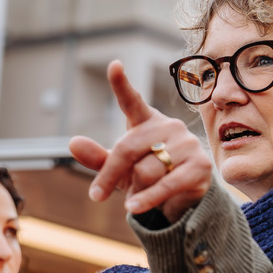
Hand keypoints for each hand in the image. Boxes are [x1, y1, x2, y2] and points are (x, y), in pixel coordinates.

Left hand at [71, 60, 210, 221]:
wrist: (182, 198)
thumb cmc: (146, 176)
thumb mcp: (119, 170)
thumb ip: (97, 158)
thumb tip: (73, 143)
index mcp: (146, 122)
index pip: (132, 101)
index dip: (122, 84)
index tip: (114, 65)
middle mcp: (168, 126)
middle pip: (127, 148)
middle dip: (109, 174)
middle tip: (97, 195)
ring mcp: (186, 144)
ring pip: (146, 170)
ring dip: (135, 190)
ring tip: (137, 197)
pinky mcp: (199, 166)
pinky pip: (165, 184)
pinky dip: (146, 199)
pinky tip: (133, 207)